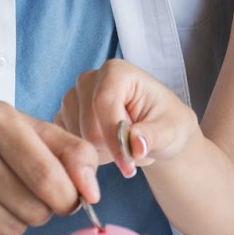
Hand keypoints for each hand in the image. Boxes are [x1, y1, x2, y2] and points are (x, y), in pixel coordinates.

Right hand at [0, 101, 100, 234]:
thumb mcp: (33, 128)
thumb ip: (75, 153)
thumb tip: (92, 193)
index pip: (48, 177)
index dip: (69, 197)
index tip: (69, 197)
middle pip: (33, 210)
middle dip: (43, 208)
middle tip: (26, 189)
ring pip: (12, 231)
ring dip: (18, 222)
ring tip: (2, 196)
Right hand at [56, 58, 200, 176]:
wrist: (154, 132)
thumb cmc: (165, 124)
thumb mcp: (170, 131)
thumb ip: (153, 136)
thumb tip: (136, 145)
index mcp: (116, 71)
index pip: (104, 102)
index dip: (114, 136)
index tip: (128, 163)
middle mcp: (88, 80)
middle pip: (88, 126)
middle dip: (111, 147)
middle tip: (132, 150)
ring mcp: (72, 99)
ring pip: (76, 140)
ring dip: (100, 153)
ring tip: (121, 145)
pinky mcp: (63, 118)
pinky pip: (67, 146)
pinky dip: (88, 156)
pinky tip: (107, 149)